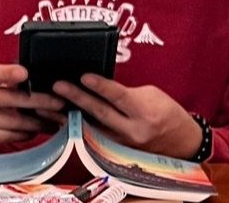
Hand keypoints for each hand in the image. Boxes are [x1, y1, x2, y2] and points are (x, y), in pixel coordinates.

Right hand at [0, 64, 66, 146]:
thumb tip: (27, 76)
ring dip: (38, 121)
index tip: (24, 73)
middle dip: (39, 101)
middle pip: (11, 99)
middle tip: (59, 102)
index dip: (7, 74)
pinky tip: (34, 131)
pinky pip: (7, 136)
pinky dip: (24, 133)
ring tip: (55, 120)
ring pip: (14, 120)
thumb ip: (1, 78)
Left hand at [53, 73, 202, 157]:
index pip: (119, 97)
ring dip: (68, 116)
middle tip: (58, 86)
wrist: (181, 141)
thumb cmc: (164, 111)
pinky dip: (74, 128)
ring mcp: (122, 145)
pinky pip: (91, 137)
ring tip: (48, 103)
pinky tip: (58, 119)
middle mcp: (133, 131)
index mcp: (145, 112)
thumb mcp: (150, 94)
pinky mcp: (115, 152)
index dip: (100, 86)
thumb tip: (94, 84)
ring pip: (90, 128)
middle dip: (77, 98)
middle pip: (101, 113)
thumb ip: (123, 92)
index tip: (83, 76)